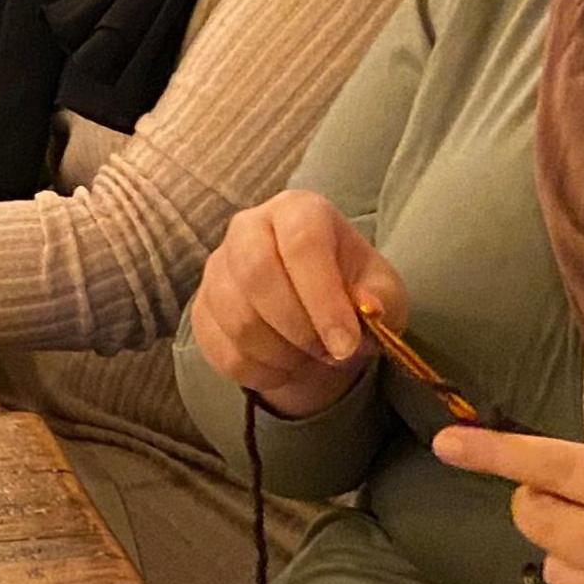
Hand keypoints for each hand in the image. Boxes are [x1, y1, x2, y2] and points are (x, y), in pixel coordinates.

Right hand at [188, 191, 405, 419]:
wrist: (314, 316)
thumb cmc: (351, 293)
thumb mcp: (382, 292)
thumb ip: (380, 298)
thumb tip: (368, 308)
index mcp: (298, 211)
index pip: (302, 243)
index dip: (323, 299)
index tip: (345, 344)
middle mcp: (248, 228)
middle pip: (256, 274)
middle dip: (298, 328)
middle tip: (328, 352)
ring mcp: (217, 268)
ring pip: (238, 320)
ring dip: (282, 354)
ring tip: (308, 357)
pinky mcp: (201, 308)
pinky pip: (223, 350)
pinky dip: (260, 372)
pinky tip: (282, 365)